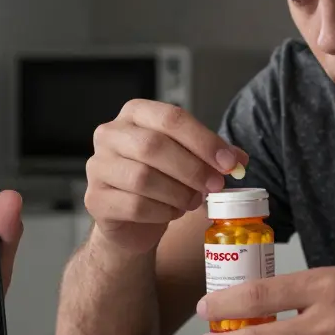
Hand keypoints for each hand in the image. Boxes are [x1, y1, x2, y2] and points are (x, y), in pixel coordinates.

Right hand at [84, 99, 246, 254]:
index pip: (171, 117)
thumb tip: (240, 158)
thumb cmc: (161, 181)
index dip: (204, 140)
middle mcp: (110, 134)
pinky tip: (172, 213)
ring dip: (178, 193)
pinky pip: (134, 205)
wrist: (132, 220)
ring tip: (193, 201)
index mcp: (135, 113)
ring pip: (143, 178)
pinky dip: (162, 212)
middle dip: (193, 169)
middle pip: (154, 146)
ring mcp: (98, 166)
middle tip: (215, 186)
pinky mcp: (95, 198)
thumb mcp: (189, 160)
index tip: (229, 162)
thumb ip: (213, 155)